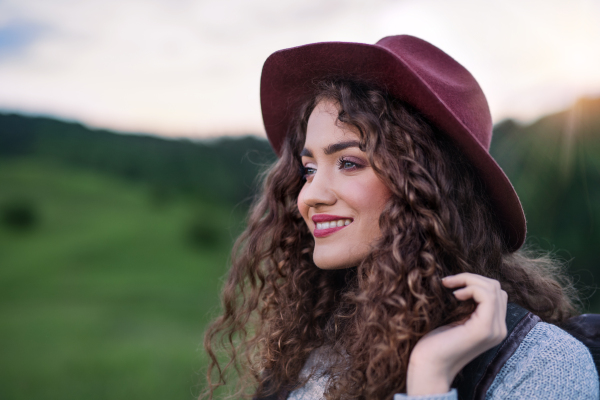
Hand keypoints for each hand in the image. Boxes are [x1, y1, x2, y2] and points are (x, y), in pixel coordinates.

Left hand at [406, 273, 507, 395]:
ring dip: (469, 280)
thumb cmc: (436, 343)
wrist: (429, 365)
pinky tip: (456, 295)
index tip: (451, 284)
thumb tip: (467, 283)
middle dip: (472, 278)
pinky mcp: (484, 329)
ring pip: (493, 289)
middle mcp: (500, 329)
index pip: (497, 293)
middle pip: (497, 288)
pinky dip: (471, 288)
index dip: (475, 282)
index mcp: (494, 327)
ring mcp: (494, 330)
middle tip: (448, 282)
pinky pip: (488, 297)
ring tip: (450, 286)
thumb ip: (469, 307)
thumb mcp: (456, 320)